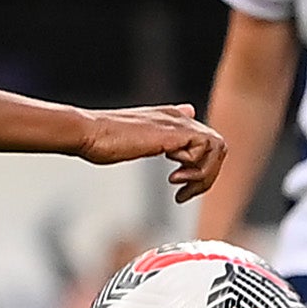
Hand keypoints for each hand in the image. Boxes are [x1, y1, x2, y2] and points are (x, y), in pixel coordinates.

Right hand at [78, 105, 226, 203]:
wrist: (89, 133)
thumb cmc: (104, 140)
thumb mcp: (140, 138)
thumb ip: (165, 134)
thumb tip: (187, 113)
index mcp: (172, 118)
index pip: (206, 140)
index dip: (200, 167)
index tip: (178, 185)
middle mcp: (179, 118)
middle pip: (217, 147)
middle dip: (205, 176)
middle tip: (183, 194)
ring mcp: (179, 123)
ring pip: (217, 148)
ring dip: (203, 175)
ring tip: (179, 189)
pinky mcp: (175, 133)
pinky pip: (207, 149)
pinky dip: (196, 170)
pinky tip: (173, 178)